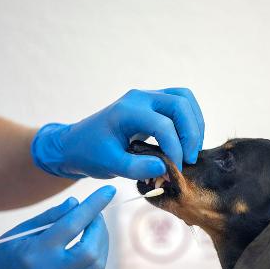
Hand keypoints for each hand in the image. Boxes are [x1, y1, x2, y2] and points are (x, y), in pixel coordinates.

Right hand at [0, 185, 115, 268]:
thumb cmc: (4, 254)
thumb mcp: (20, 230)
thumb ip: (50, 217)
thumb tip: (77, 203)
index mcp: (37, 251)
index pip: (73, 224)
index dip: (93, 206)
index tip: (109, 191)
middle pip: (90, 249)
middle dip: (99, 227)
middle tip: (97, 215)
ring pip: (96, 265)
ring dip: (102, 243)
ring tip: (95, 229)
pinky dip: (97, 259)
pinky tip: (91, 247)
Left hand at [31, 87, 204, 179]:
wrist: (75, 144)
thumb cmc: (89, 154)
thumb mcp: (109, 165)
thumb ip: (136, 168)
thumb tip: (165, 168)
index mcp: (127, 111)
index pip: (163, 124)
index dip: (176, 148)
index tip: (177, 170)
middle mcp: (140, 98)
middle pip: (180, 103)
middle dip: (191, 132)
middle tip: (190, 159)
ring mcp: (147, 98)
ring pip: (184, 99)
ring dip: (194, 124)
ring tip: (191, 150)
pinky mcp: (153, 104)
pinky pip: (180, 104)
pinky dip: (189, 121)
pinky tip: (186, 143)